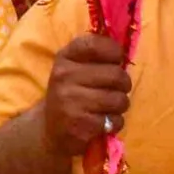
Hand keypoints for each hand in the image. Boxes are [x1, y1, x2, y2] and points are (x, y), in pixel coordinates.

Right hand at [39, 33, 130, 158]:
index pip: (95, 45)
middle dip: (123, 84)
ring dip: (120, 105)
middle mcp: (64, 76)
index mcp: (64, 58)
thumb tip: (123, 49)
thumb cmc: (70, 93)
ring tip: (108, 107)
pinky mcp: (80, 125)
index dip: (114, 51)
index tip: (116, 60)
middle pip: (116, 75)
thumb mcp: (73, 68)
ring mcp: (71, 101)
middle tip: (115, 89)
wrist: (49, 128)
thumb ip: (94, 55)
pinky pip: (115, 120)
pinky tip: (102, 122)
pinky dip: (115, 123)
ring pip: (119, 100)